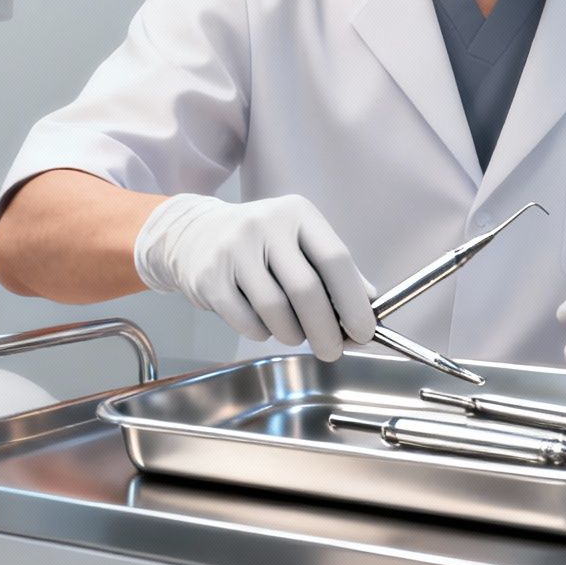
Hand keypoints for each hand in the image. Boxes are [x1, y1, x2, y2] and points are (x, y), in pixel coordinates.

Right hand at [135, 194, 375, 361]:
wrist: (195, 234)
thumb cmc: (260, 242)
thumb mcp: (300, 241)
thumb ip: (335, 271)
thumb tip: (370, 306)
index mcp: (298, 213)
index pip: (335, 259)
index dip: (353, 301)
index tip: (364, 332)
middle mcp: (266, 225)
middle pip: (306, 290)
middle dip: (325, 330)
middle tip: (331, 350)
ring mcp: (234, 249)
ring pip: (275, 311)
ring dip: (292, 334)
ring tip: (294, 332)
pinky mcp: (210, 277)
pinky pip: (247, 322)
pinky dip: (262, 333)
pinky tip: (264, 323)